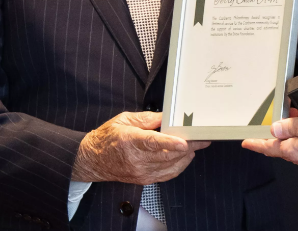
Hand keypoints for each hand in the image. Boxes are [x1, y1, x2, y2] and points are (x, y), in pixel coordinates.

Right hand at [71, 111, 210, 184]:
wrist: (94, 159)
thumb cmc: (108, 137)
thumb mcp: (124, 119)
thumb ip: (147, 119)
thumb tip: (167, 117)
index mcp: (129, 140)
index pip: (152, 143)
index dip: (170, 143)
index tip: (184, 142)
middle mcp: (136, 159)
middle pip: (167, 155)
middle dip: (189, 147)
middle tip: (202, 138)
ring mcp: (141, 172)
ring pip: (171, 166)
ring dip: (186, 156)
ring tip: (197, 145)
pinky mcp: (144, 179)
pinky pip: (167, 175)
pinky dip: (179, 166)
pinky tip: (184, 157)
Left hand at [241, 110, 297, 169]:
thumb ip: (287, 126)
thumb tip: (275, 129)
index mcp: (293, 151)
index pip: (268, 147)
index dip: (256, 144)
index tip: (246, 143)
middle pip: (282, 147)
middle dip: (276, 134)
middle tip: (274, 122)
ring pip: (296, 146)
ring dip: (292, 133)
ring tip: (296, 117)